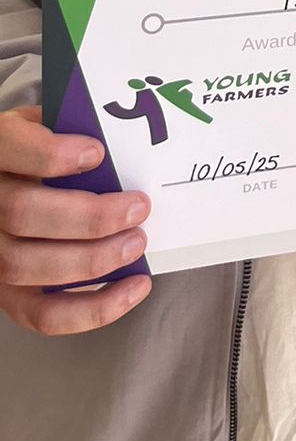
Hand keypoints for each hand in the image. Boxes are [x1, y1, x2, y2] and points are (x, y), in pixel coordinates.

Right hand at [0, 107, 152, 334]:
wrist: (7, 186)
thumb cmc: (35, 154)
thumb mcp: (43, 127)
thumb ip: (68, 130)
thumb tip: (122, 143)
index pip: (9, 149)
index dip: (51, 155)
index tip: (97, 153)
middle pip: (21, 214)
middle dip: (87, 216)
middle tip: (137, 208)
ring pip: (26, 265)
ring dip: (91, 260)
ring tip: (136, 243)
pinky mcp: (5, 294)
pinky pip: (41, 314)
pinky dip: (93, 308)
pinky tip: (134, 287)